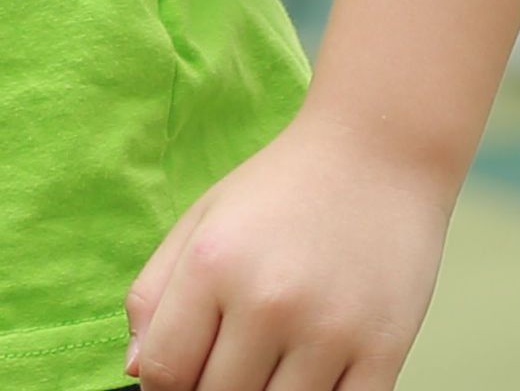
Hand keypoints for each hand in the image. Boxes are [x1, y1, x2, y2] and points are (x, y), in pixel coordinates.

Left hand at [123, 110, 458, 390]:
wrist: (380, 152)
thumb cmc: (284, 188)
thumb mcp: (201, 221)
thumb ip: (154, 295)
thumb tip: (137, 371)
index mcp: (212, 265)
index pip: (164, 373)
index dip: (163, 388)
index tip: (180, 378)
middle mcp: (268, 301)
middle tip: (228, 366)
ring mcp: (329, 331)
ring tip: (268, 367)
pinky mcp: (382, 351)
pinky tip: (309, 376)